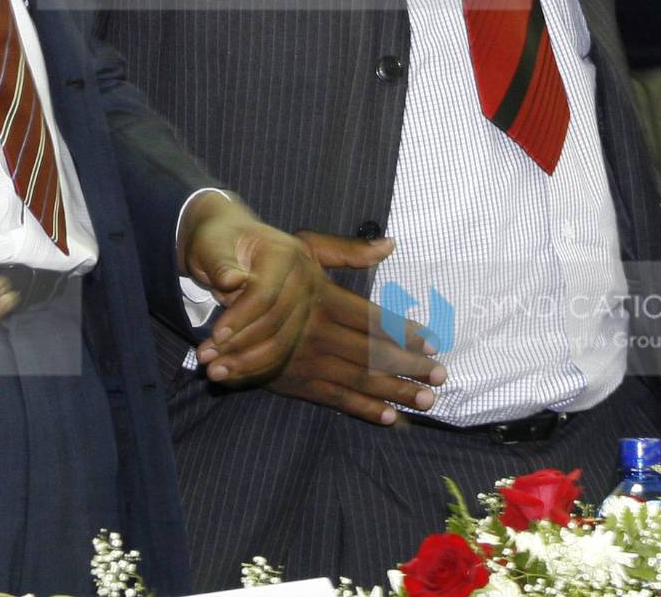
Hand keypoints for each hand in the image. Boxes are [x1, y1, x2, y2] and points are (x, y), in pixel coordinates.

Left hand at [180, 194, 316, 384]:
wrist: (230, 241)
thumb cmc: (217, 240)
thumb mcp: (210, 243)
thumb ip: (219, 261)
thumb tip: (232, 280)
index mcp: (284, 254)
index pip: (265, 294)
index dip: (239, 318)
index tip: (214, 335)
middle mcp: (303, 279)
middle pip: (275, 324)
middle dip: (238, 346)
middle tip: (204, 359)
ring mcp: (304, 303)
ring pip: (280, 344)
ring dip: (246, 363)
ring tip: (213, 371)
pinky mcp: (298, 323)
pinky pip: (280, 352)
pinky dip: (254, 366)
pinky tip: (230, 374)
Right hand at [268, 233, 445, 424]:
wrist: (219, 286)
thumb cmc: (269, 262)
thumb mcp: (306, 246)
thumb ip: (348, 251)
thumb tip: (390, 244)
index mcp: (323, 298)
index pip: (373, 319)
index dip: (404, 332)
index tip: (433, 342)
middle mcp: (316, 331)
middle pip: (372, 354)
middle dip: (409, 368)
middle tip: (441, 378)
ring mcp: (305, 359)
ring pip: (358, 379)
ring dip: (394, 392)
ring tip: (425, 400)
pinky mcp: (292, 380)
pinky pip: (333, 398)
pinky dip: (362, 408)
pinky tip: (389, 416)